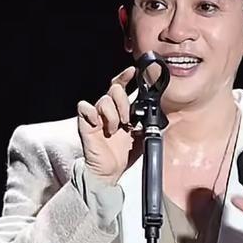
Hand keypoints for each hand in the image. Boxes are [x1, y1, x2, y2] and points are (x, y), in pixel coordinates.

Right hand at [77, 65, 142, 185]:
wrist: (110, 171)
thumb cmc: (124, 154)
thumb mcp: (143, 136)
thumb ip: (147, 122)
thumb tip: (157, 112)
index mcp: (121, 109)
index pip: (122, 86)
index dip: (127, 76)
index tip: (134, 71)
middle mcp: (109, 109)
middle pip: (115, 88)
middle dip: (124, 101)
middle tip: (128, 119)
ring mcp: (97, 115)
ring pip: (104, 99)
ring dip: (113, 114)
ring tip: (116, 128)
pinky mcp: (86, 123)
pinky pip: (84, 107)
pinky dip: (92, 113)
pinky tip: (100, 125)